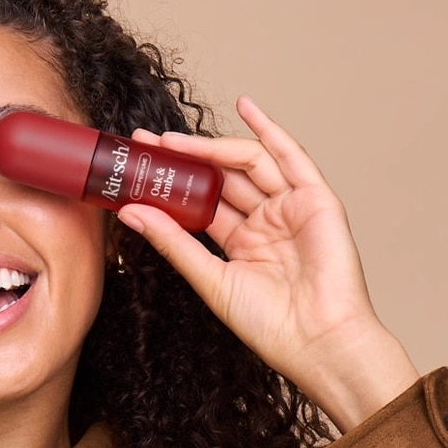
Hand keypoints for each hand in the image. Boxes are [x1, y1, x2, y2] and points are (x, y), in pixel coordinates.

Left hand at [117, 96, 418, 431]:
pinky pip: (292, 157)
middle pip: (222, 178)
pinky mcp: (316, 200)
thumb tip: (131, 212)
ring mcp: (292, 209)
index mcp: (242, 243)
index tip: (139, 167)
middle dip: (185, 158)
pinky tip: (245, 106)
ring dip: (211, 147)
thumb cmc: (269, 325)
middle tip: (147, 143)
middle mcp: (267, 222)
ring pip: (248, 164)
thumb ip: (173, 242)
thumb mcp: (210, 279)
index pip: (202, 202)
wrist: (315, 341)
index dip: (172, 183)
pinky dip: (270, 130)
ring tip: (171, 140)